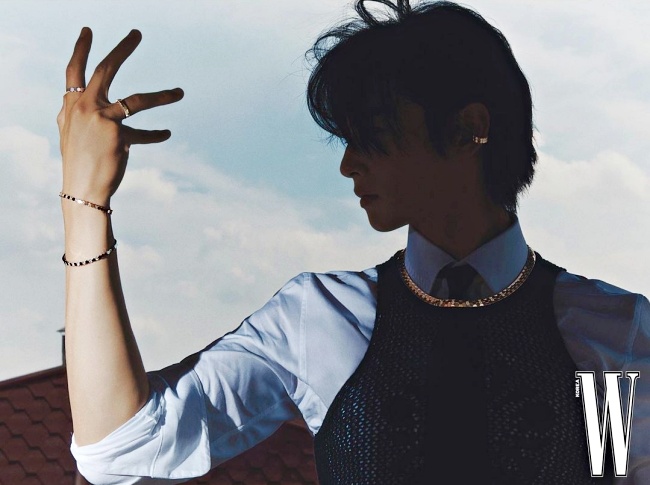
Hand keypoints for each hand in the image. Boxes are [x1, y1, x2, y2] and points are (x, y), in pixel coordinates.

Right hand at [57, 27, 182, 205]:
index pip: (74, 71)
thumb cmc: (79, 160)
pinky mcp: (119, 136)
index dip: (81, 49)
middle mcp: (84, 107)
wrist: (81, 189)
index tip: (88, 30)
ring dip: (163, 96)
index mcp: (71, 104)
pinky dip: (156, 134)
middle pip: (106, 70)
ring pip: (138, 101)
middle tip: (137, 33)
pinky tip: (166, 133)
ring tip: (181, 93)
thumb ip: (75, 111)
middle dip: (123, 50)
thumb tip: (71, 96)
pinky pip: (144, 134)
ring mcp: (101, 120)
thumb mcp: (71, 131)